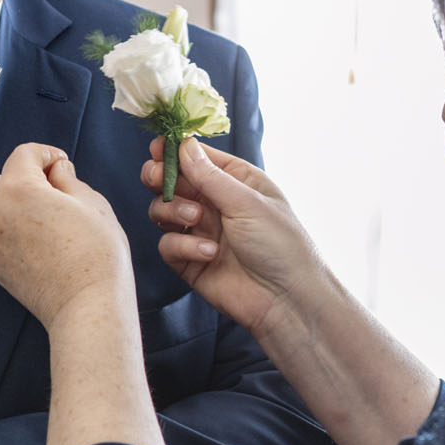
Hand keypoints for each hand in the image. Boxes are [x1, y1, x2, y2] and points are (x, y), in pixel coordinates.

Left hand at [0, 142, 134, 327]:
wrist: (87, 306)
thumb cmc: (96, 257)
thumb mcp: (92, 202)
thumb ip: (67, 178)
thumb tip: (57, 171)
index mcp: (18, 190)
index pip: (23, 154)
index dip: (46, 153)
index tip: (60, 162)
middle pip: (3, 179)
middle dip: (27, 177)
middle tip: (57, 188)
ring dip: (18, 203)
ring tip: (51, 216)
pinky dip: (14, 228)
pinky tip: (43, 238)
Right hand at [145, 136, 323, 334]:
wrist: (286, 300)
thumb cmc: (281, 244)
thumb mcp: (248, 202)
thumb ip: (210, 176)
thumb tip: (182, 144)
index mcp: (235, 181)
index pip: (197, 157)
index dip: (175, 150)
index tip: (159, 148)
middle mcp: (214, 204)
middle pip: (171, 181)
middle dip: (160, 178)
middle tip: (158, 180)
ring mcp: (200, 232)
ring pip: (162, 211)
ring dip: (172, 211)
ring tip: (196, 220)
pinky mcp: (189, 261)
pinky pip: (168, 245)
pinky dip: (183, 246)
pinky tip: (208, 253)